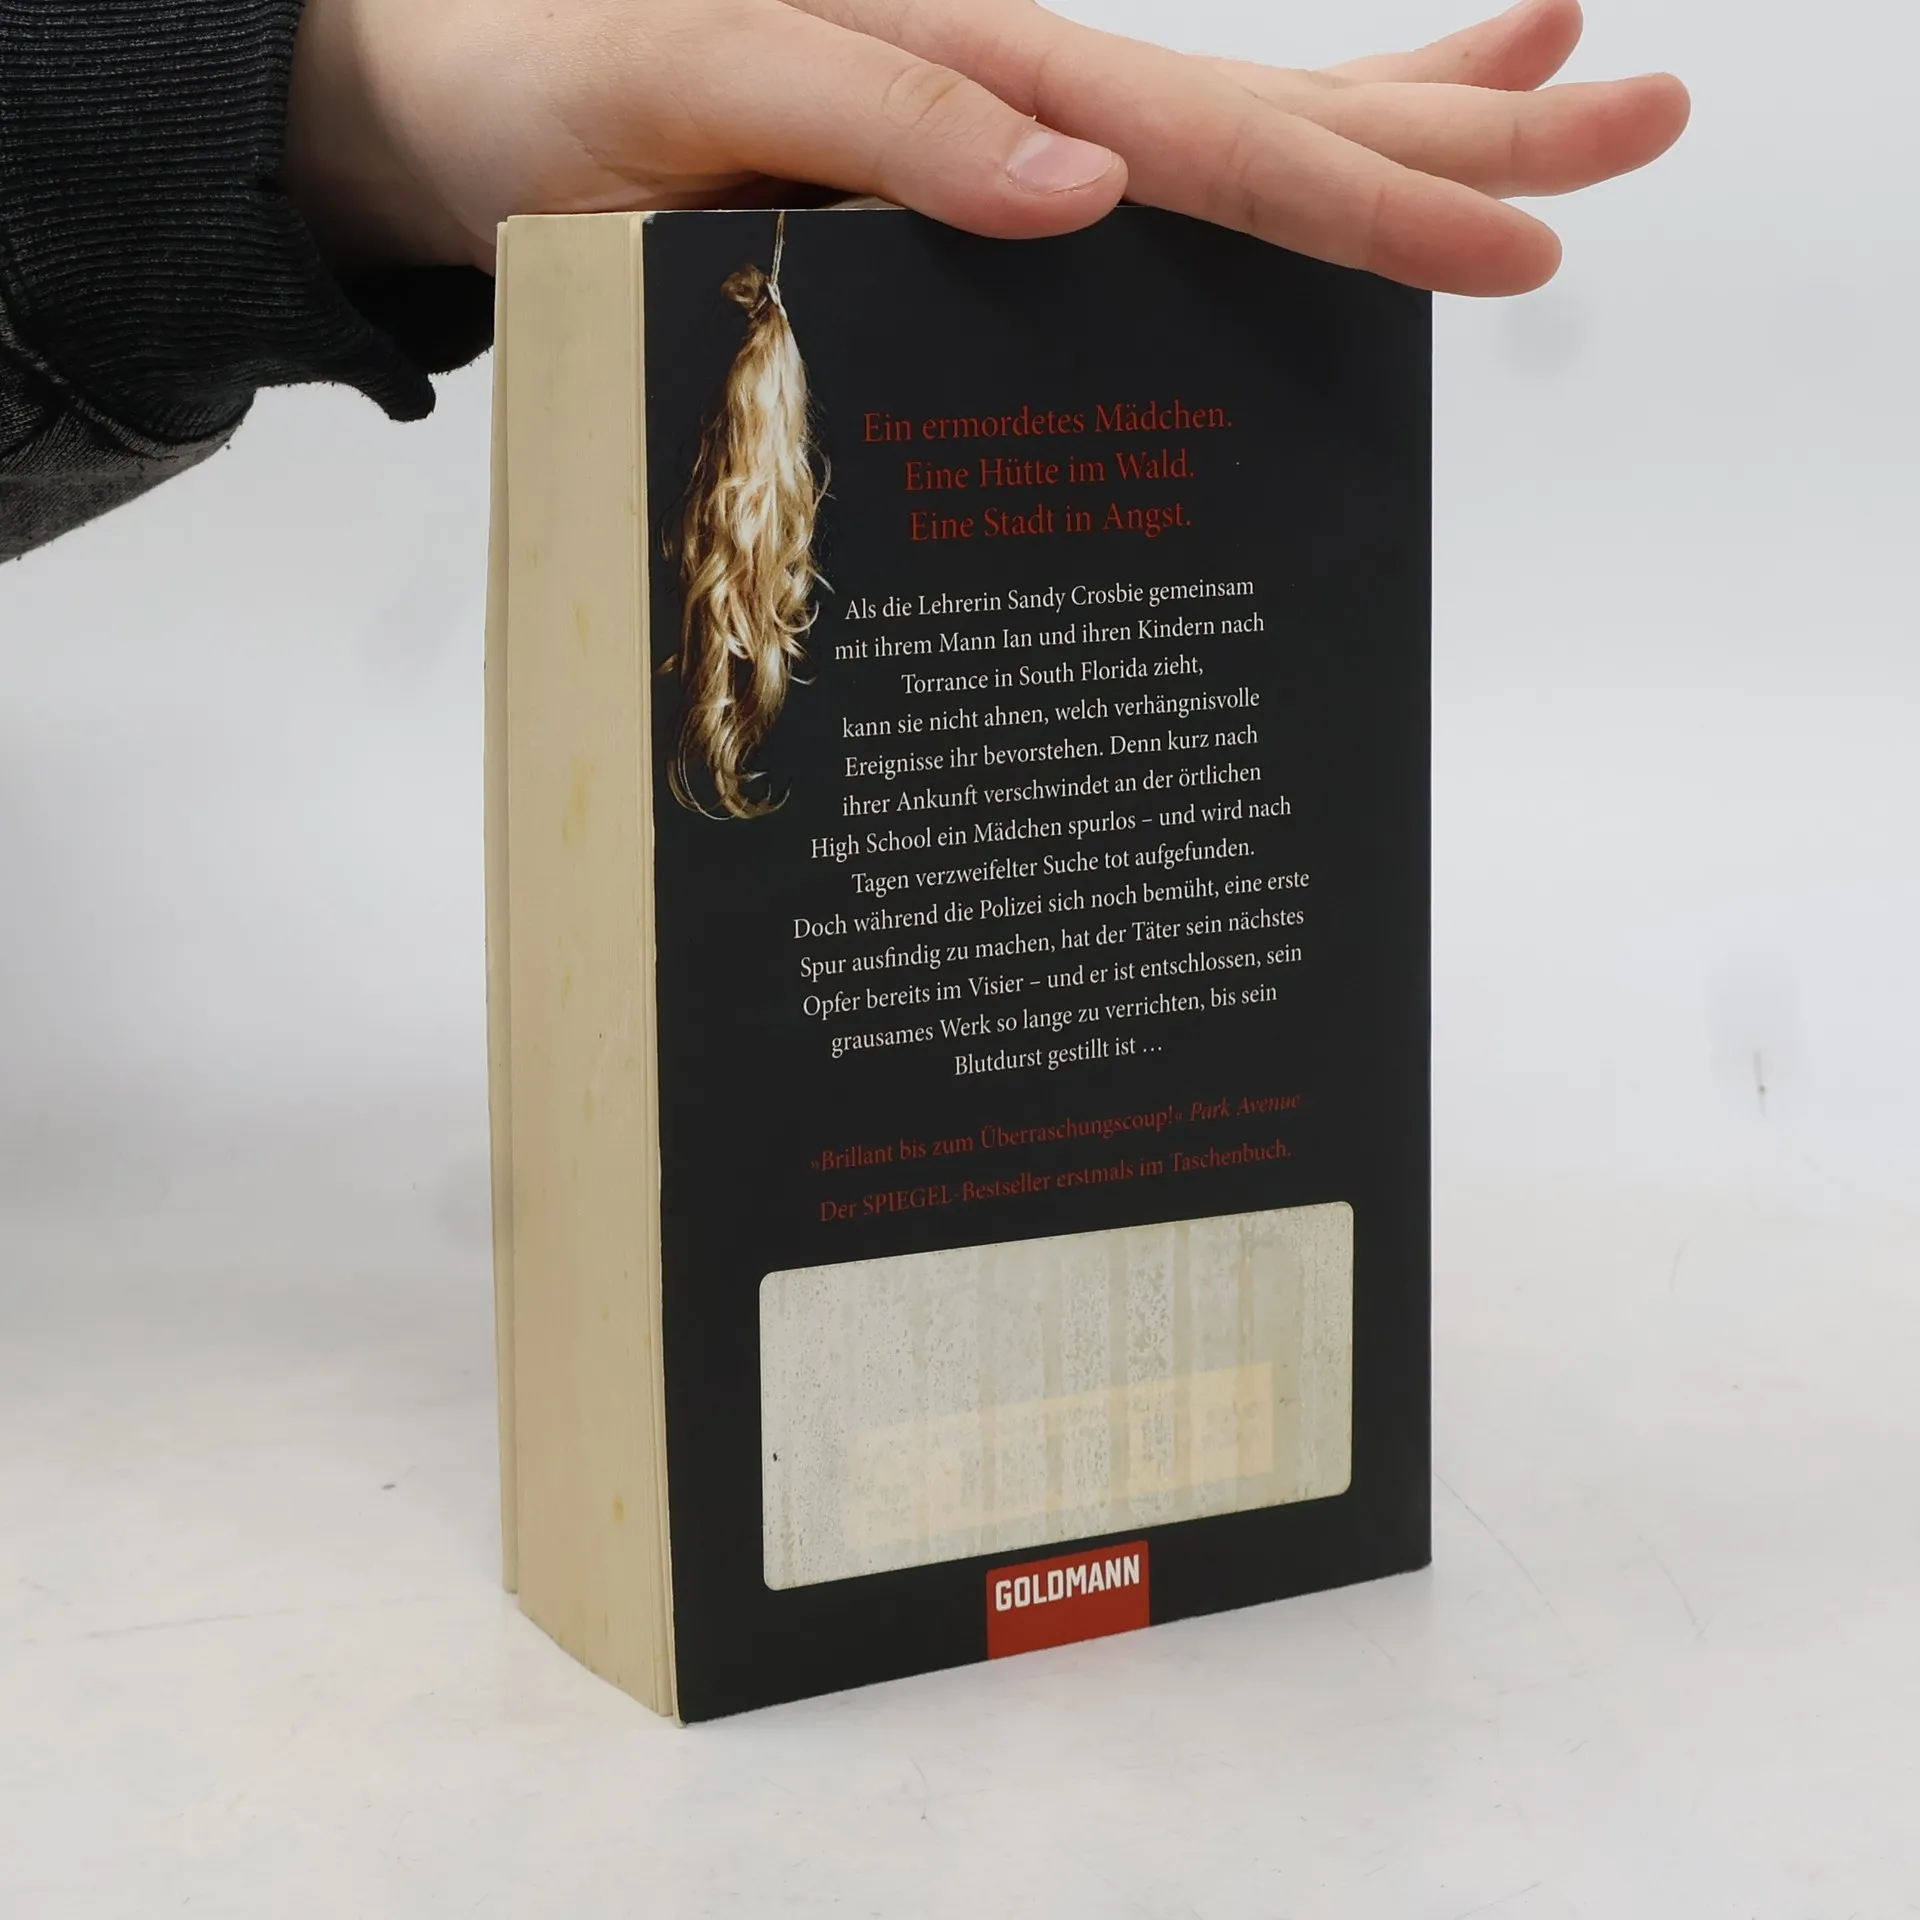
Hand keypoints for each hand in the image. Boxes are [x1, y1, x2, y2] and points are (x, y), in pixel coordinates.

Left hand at [285, 0, 1688, 295]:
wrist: (448, 107)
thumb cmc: (547, 81)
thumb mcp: (697, 76)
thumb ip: (884, 116)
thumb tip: (1096, 185)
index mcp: (974, 57)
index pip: (1220, 135)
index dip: (1380, 185)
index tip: (1528, 219)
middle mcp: (1010, 89)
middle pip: (1273, 108)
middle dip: (1457, 122)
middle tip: (1642, 112)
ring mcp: (993, 135)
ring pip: (1227, 137)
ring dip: (1387, 125)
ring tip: (1542, 96)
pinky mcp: (951, 186)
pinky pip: (1131, 198)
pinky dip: (1237, 194)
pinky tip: (1299, 182)